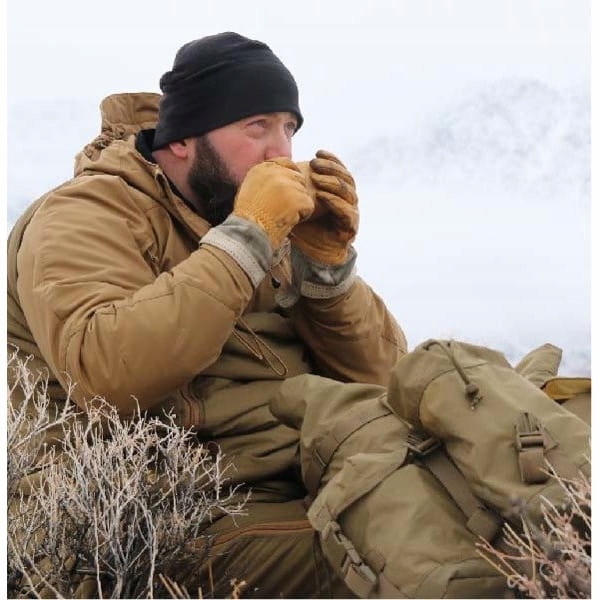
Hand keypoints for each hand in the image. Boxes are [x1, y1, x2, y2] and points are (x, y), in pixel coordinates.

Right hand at [233, 158, 314, 248]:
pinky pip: (309, 205)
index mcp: (261, 169)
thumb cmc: (249, 219)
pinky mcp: (297, 198)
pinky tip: (289, 222)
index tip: (291, 188)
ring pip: (304, 192)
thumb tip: (284, 175)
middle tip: (284, 209)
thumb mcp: (251, 190)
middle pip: (298, 178)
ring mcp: (286, 184)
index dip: (292, 175)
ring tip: (283, 216)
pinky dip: (303, 216)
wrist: (249, 233)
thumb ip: (267, 179)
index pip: (286, 163)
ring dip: (298, 206)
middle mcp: (274, 172)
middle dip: (296, 193)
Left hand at [291, 150, 358, 264]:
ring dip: (332, 183)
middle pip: (347, 178)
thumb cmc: (304, 228)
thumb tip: (279, 165)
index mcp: (339, 193)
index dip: (332, 160)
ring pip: (349, 192)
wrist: (309, 256)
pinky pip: (347, 211)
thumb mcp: (297, 204)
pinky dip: (334, 202)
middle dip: (331, 168)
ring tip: (317, 178)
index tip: (317, 152)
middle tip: (315, 163)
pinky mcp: (350, 228)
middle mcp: (348, 202)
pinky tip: (321, 196)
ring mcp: (351, 215)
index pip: (340, 171)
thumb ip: (295, 188)